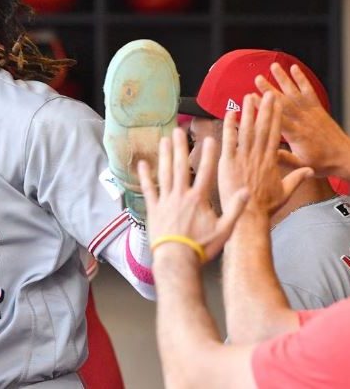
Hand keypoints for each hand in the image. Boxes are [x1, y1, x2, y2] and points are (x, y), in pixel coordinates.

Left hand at [138, 128, 248, 262]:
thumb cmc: (201, 247)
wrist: (176, 259)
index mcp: (199, 198)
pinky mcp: (153, 209)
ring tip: (164, 140)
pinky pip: (148, 189)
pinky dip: (145, 176)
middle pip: (181, 166)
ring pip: (164, 173)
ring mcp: (165, 200)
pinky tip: (142, 164)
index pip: (206, 171)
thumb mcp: (224, 230)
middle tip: (179, 130)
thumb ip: (235, 210)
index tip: (210, 138)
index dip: (208, 154)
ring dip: (164, 155)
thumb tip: (246, 191)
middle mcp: (181, 195)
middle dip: (180, 147)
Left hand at [217, 92, 311, 215]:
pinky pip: (228, 140)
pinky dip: (229, 126)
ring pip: (246, 131)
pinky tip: (229, 113)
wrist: (250, 217)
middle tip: (268, 93)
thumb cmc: (265, 207)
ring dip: (248, 112)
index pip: (276, 134)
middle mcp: (258, 156)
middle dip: (266, 109)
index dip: (277, 118)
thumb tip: (310, 172)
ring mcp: (243, 158)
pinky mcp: (228, 163)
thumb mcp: (285, 192)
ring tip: (249, 96)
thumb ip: (296, 178)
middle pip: (263, 128)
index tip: (278, 104)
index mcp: (271, 161)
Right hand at [255, 63, 349, 176]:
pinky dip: (302, 79)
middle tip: (258, 79)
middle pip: (284, 103)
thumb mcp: (302, 165)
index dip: (263, 108)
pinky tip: (295, 69)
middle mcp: (304, 121)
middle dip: (270, 90)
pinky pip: (309, 91)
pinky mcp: (318, 109)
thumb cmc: (323, 163)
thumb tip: (267, 152)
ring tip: (274, 67)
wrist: (346, 158)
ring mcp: (312, 113)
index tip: (251, 98)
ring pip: (296, 93)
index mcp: (297, 135)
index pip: (276, 119)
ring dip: (284, 79)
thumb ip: (284, 159)